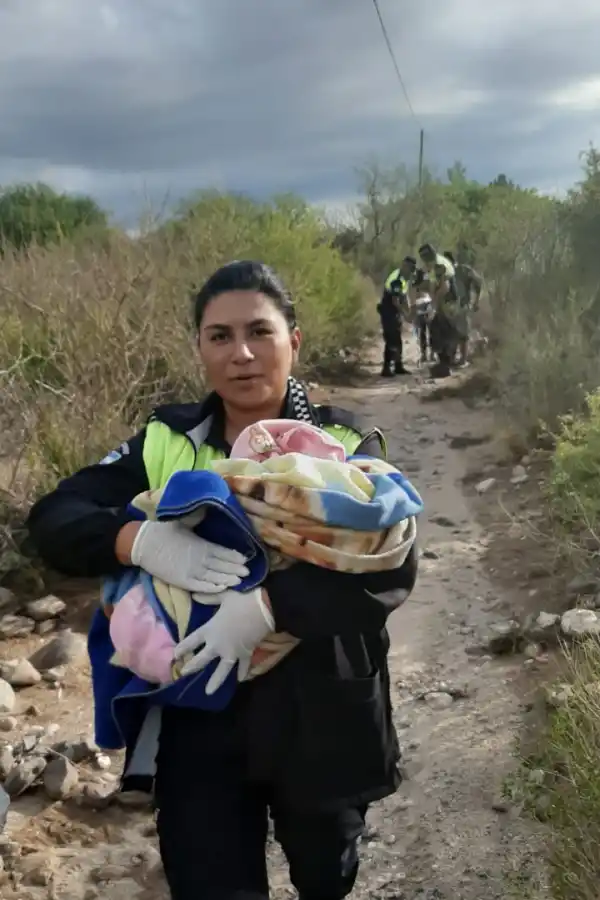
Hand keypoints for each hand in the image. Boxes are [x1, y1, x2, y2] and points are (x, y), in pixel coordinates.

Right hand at [130, 521, 248, 592]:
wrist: (143, 544)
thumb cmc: (163, 531)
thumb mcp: (183, 522)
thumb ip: (198, 518)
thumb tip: (208, 508)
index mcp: (201, 544)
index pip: (223, 551)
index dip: (235, 556)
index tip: (246, 559)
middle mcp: (199, 558)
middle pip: (222, 566)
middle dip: (235, 569)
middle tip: (249, 572)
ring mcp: (191, 571)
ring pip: (214, 577)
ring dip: (227, 579)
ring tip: (240, 581)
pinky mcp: (182, 581)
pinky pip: (200, 586)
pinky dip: (211, 588)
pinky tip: (221, 588)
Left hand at [173, 588, 273, 693]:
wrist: (264, 609)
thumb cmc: (242, 601)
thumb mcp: (223, 596)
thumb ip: (208, 598)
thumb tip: (195, 596)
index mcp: (210, 630)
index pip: (192, 641)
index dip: (183, 648)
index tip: (175, 655)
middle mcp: (218, 644)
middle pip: (202, 659)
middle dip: (192, 667)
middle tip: (183, 673)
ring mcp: (232, 651)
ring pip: (222, 670)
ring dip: (215, 681)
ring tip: (209, 692)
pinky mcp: (246, 653)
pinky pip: (243, 665)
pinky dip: (243, 672)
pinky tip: (241, 679)